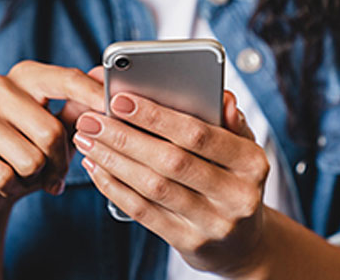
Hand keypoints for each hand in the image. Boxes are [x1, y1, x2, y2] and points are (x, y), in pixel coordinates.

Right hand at [0, 62, 103, 221]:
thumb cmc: (30, 150)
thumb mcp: (61, 129)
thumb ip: (82, 106)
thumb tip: (105, 78)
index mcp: (26, 75)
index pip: (66, 80)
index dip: (93, 96)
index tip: (114, 109)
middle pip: (51, 131)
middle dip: (60, 161)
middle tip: (56, 172)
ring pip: (29, 158)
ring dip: (35, 177)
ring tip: (27, 174)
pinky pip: (3, 176)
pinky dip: (12, 187)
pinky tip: (6, 182)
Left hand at [72, 90, 269, 277]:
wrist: (243, 243)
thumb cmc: (234, 181)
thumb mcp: (243, 150)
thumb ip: (230, 122)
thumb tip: (222, 97)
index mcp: (252, 163)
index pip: (199, 134)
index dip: (156, 117)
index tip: (120, 100)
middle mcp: (237, 195)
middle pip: (171, 161)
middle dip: (124, 137)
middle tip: (91, 121)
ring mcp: (213, 223)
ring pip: (153, 187)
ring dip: (113, 161)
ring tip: (87, 141)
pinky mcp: (189, 243)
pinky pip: (144, 212)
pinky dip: (115, 188)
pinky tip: (97, 168)